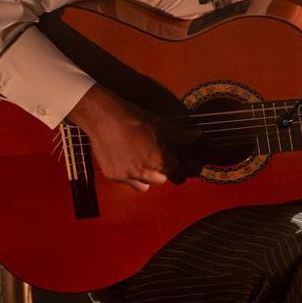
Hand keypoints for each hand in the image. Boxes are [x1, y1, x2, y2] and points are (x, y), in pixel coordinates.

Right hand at [66, 84, 195, 191]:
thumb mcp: (159, 124)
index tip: (172, 157)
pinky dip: (130, 175)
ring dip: (146, 176)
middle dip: (161, 170)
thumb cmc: (134, 118)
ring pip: (145, 185)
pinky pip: (128, 182)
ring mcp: (128, 177)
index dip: (176, 163)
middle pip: (161, 179)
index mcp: (159, 160)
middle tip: (155, 156)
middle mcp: (145, 173)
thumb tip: (197, 134)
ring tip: (140, 159)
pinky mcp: (113, 177)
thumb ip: (179, 135)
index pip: (176, 170)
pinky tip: (126, 160)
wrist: (103, 118)